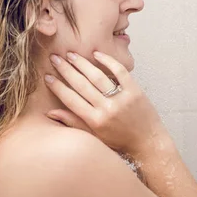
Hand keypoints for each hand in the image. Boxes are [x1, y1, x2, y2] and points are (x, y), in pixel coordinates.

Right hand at [44, 51, 168, 157]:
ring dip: (82, 63)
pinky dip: (108, 61)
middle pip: (81, 85)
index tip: (47, 76)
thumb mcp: (94, 136)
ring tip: (70, 54)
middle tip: (55, 58)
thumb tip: (50, 112)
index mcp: (95, 121)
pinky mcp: (135, 90)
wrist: (148, 143)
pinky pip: (119, 71)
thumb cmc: (119, 141)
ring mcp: (121, 98)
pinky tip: (96, 54)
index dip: (57, 87)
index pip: (71, 100)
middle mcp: (107, 109)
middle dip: (66, 70)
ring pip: (97, 76)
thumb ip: (73, 122)